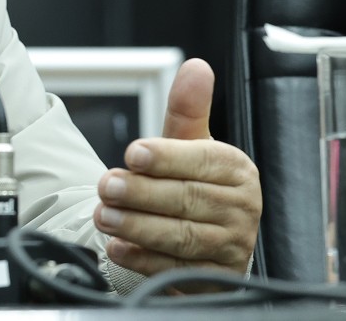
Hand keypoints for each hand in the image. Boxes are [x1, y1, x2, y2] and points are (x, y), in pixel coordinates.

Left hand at [92, 58, 260, 280]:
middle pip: (188, 200)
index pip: (203, 161)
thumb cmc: (196, 183)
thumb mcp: (191, 144)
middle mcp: (242, 209)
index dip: (167, 157)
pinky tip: (119, 248)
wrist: (211, 237)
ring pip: (181, 236)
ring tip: (104, 215)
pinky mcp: (215, 278)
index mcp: (238, 170)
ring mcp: (231, 246)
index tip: (133, 154)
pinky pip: (177, 269)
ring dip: (138, 227)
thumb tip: (196, 68)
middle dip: (142, 193)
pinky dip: (145, 259)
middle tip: (107, 187)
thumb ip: (188, 109)